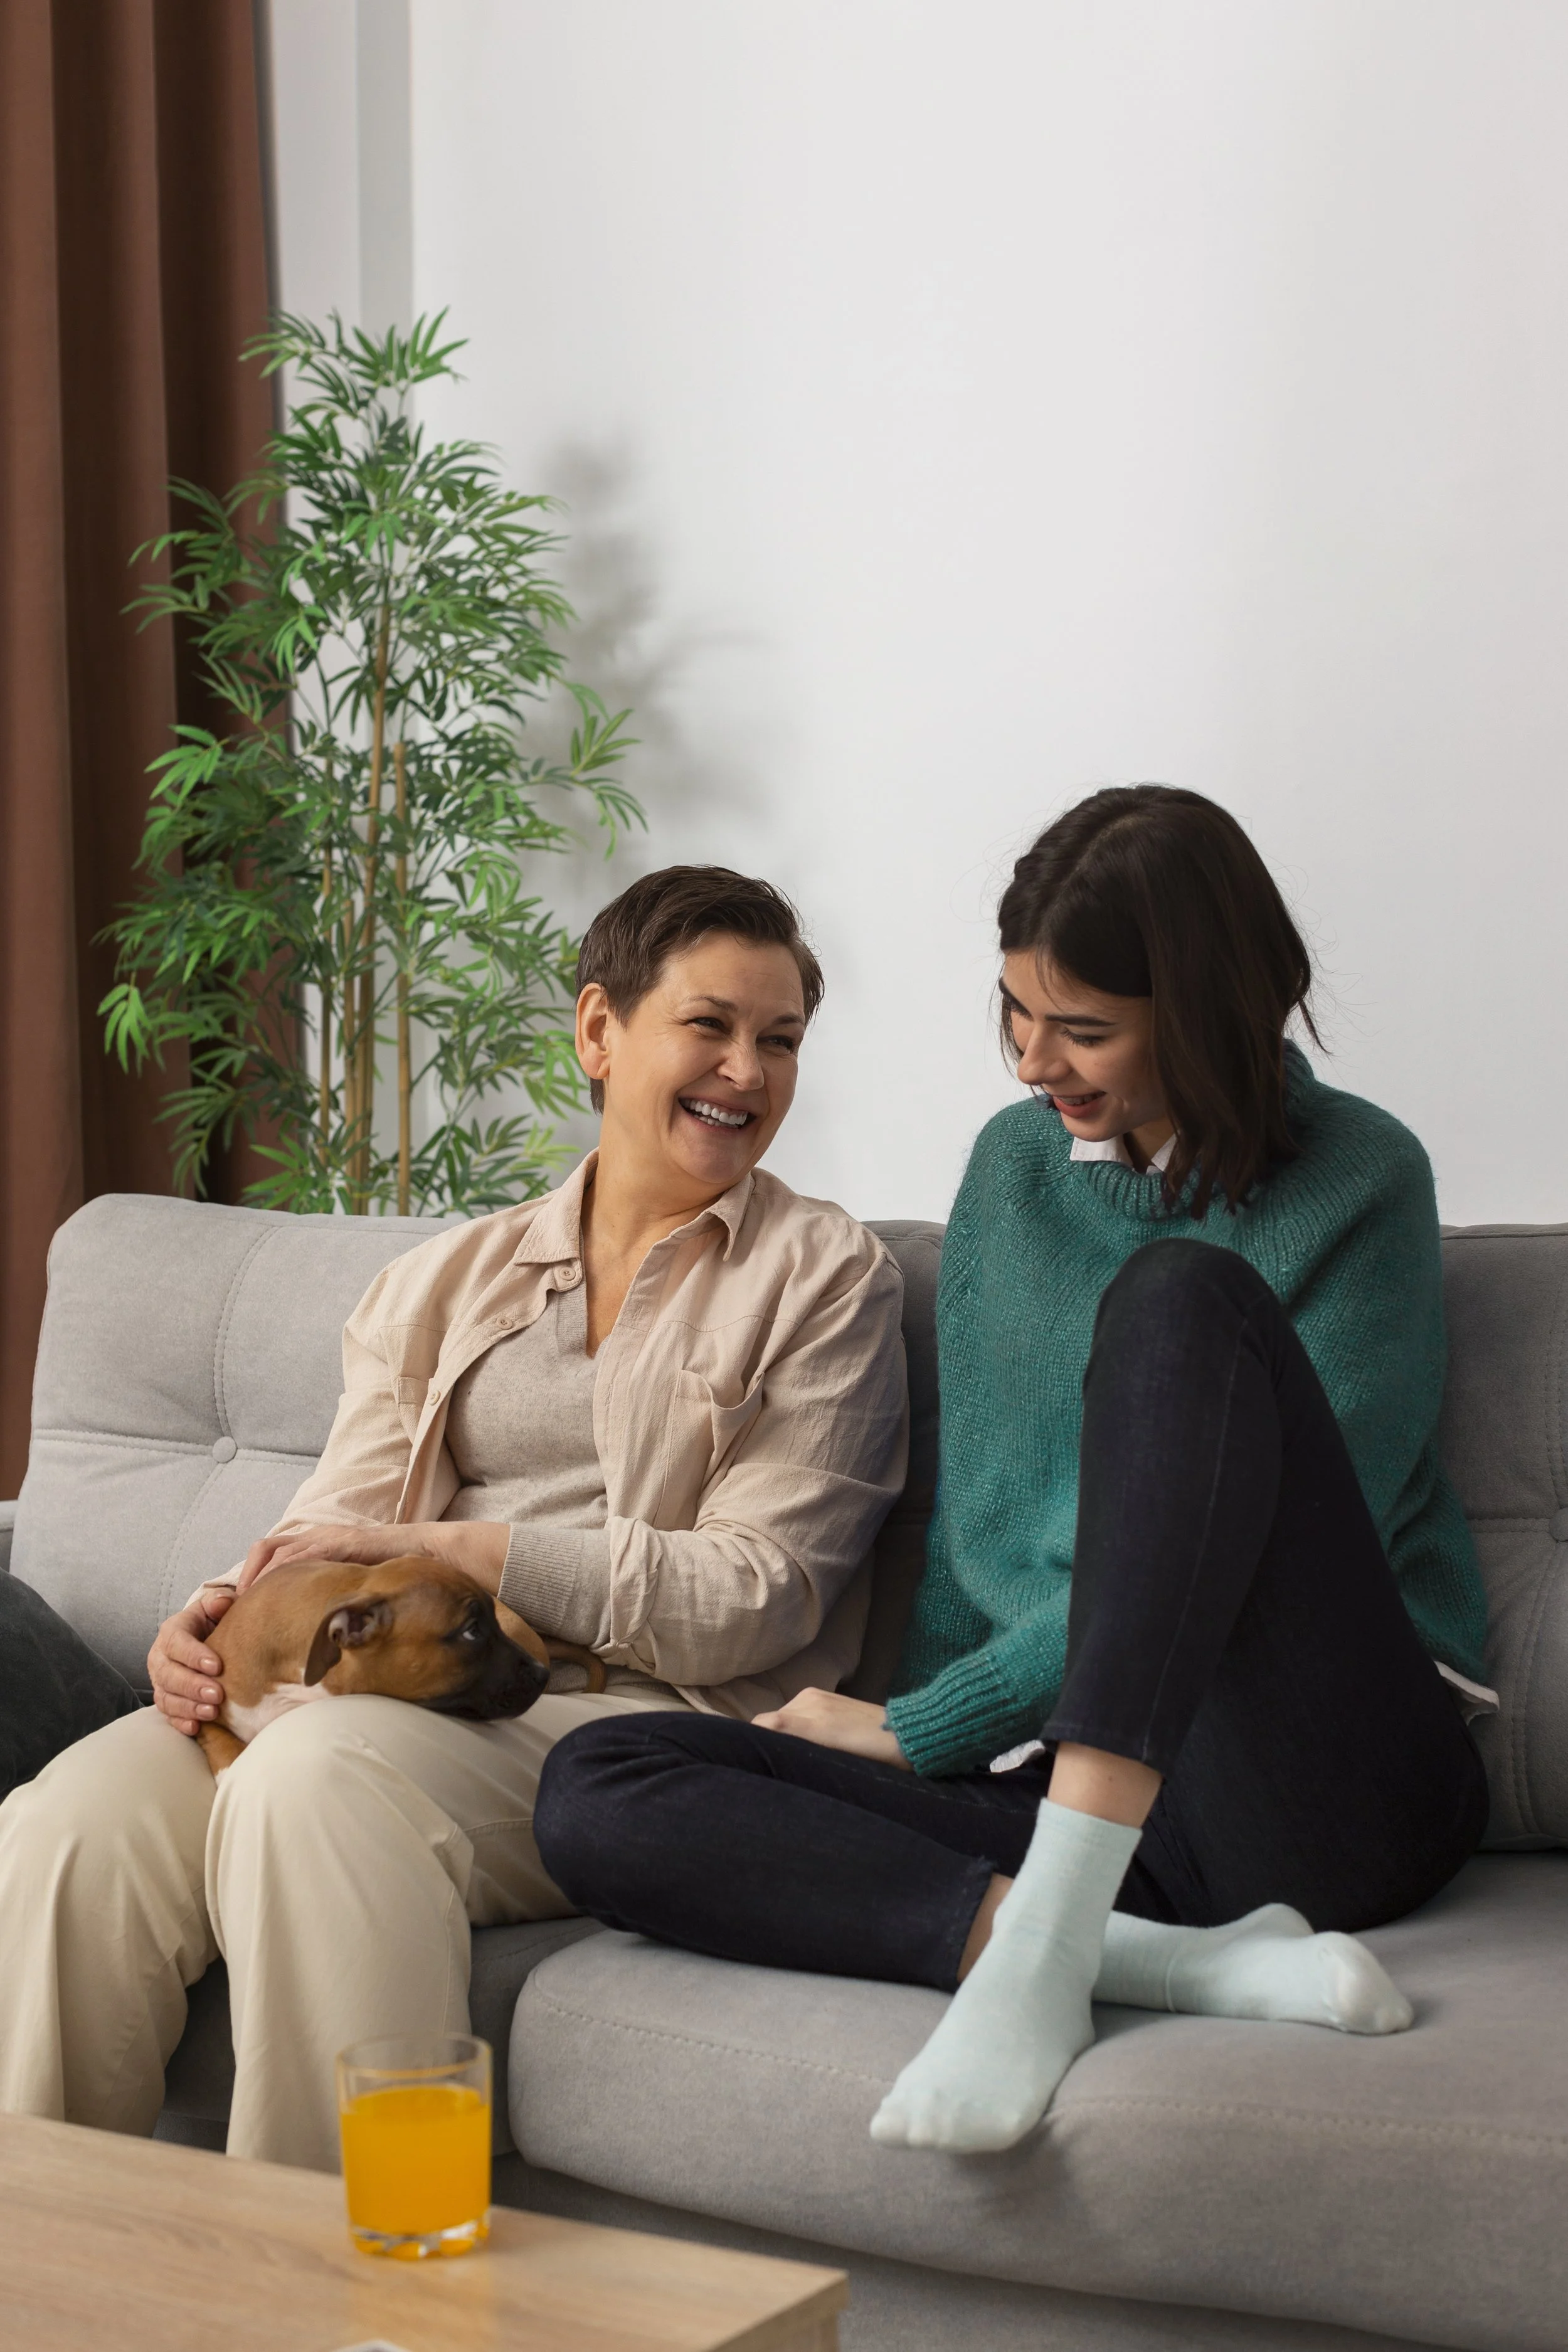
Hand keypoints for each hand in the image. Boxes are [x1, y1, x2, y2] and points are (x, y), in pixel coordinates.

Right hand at [148, 1591, 236, 1735]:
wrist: (205, 1639)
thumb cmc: (214, 1621)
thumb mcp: (215, 1606)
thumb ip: (219, 1602)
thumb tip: (223, 1602)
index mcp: (173, 1631)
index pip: (177, 1642)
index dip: (194, 1655)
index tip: (217, 1666)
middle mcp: (161, 1657)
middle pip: (169, 1674)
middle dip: (192, 1686)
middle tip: (217, 1694)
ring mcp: (161, 1680)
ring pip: (166, 1697)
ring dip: (188, 1707)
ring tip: (212, 1712)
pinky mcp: (166, 1698)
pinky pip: (167, 1714)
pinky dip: (180, 1722)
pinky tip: (196, 1727)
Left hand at [236, 1520, 508, 1593]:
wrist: (426, 1555)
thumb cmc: (391, 1578)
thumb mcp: (352, 1590)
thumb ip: (331, 1602)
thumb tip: (320, 1635)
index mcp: (318, 1550)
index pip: (272, 1556)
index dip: (251, 1578)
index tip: (239, 1607)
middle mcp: (317, 1540)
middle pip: (265, 1548)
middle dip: (244, 1575)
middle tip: (232, 1606)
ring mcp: (326, 1538)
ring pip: (274, 1548)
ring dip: (255, 1573)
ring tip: (244, 1602)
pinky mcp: (337, 1542)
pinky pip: (299, 1553)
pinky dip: (280, 1571)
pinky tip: (272, 1592)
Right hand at [752, 1687, 909, 1767]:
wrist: (907, 1735)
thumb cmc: (876, 1757)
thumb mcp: (837, 1764)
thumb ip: (801, 1754)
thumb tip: (770, 1745)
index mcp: (810, 1722)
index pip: (763, 1726)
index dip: (751, 1741)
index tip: (749, 1760)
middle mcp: (808, 1702)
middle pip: (771, 1723)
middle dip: (768, 1741)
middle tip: (774, 1766)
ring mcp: (817, 1697)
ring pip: (783, 1717)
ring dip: (783, 1734)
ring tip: (797, 1756)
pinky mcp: (824, 1695)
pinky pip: (797, 1711)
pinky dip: (795, 1725)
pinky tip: (810, 1742)